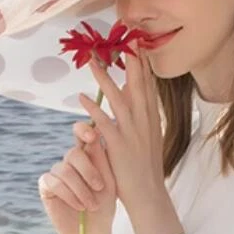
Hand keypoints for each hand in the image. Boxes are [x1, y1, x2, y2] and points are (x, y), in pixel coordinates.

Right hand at [38, 121, 117, 233]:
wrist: (94, 231)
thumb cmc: (104, 205)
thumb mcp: (108, 181)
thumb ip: (101, 158)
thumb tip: (96, 131)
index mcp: (87, 155)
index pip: (82, 134)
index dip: (84, 130)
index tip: (92, 136)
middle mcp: (70, 161)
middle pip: (73, 152)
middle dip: (88, 170)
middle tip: (100, 187)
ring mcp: (57, 172)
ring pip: (64, 169)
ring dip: (81, 189)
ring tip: (92, 205)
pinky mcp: (46, 186)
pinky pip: (54, 183)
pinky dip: (69, 195)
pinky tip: (79, 206)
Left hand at [78, 45, 165, 214]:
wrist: (149, 194)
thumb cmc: (145, 165)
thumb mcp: (146, 133)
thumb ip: (138, 109)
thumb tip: (128, 85)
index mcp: (151, 117)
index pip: (148, 83)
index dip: (142, 62)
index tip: (137, 41)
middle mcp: (144, 121)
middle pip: (137, 85)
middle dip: (130, 61)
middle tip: (122, 39)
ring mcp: (132, 133)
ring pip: (118, 100)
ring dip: (105, 79)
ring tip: (92, 62)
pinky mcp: (119, 146)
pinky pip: (104, 123)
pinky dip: (93, 110)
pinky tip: (82, 98)